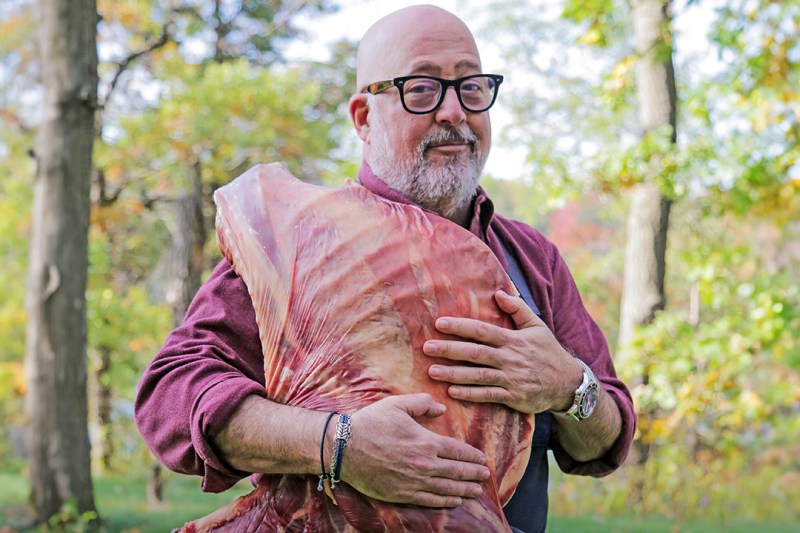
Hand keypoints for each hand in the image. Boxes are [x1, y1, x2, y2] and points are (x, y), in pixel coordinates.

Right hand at [340, 393, 489, 507]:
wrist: (345, 447)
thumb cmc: (371, 423)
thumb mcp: (397, 405)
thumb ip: (422, 403)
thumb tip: (441, 409)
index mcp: (425, 441)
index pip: (457, 451)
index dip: (472, 456)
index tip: (482, 458)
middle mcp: (424, 464)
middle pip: (456, 471)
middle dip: (474, 474)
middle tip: (486, 475)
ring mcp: (414, 481)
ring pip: (446, 488)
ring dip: (465, 489)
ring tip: (477, 490)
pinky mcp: (402, 494)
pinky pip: (430, 500)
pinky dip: (446, 501)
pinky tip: (455, 500)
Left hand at [422, 290, 580, 413]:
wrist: (568, 383)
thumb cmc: (548, 352)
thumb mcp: (537, 327)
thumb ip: (517, 309)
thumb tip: (498, 293)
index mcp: (513, 340)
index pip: (482, 331)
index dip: (460, 327)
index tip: (439, 323)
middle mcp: (510, 358)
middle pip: (475, 353)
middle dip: (449, 349)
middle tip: (427, 347)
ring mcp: (511, 379)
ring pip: (477, 376)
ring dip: (454, 374)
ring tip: (432, 371)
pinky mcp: (513, 397)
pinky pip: (488, 395)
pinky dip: (470, 394)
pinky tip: (452, 392)